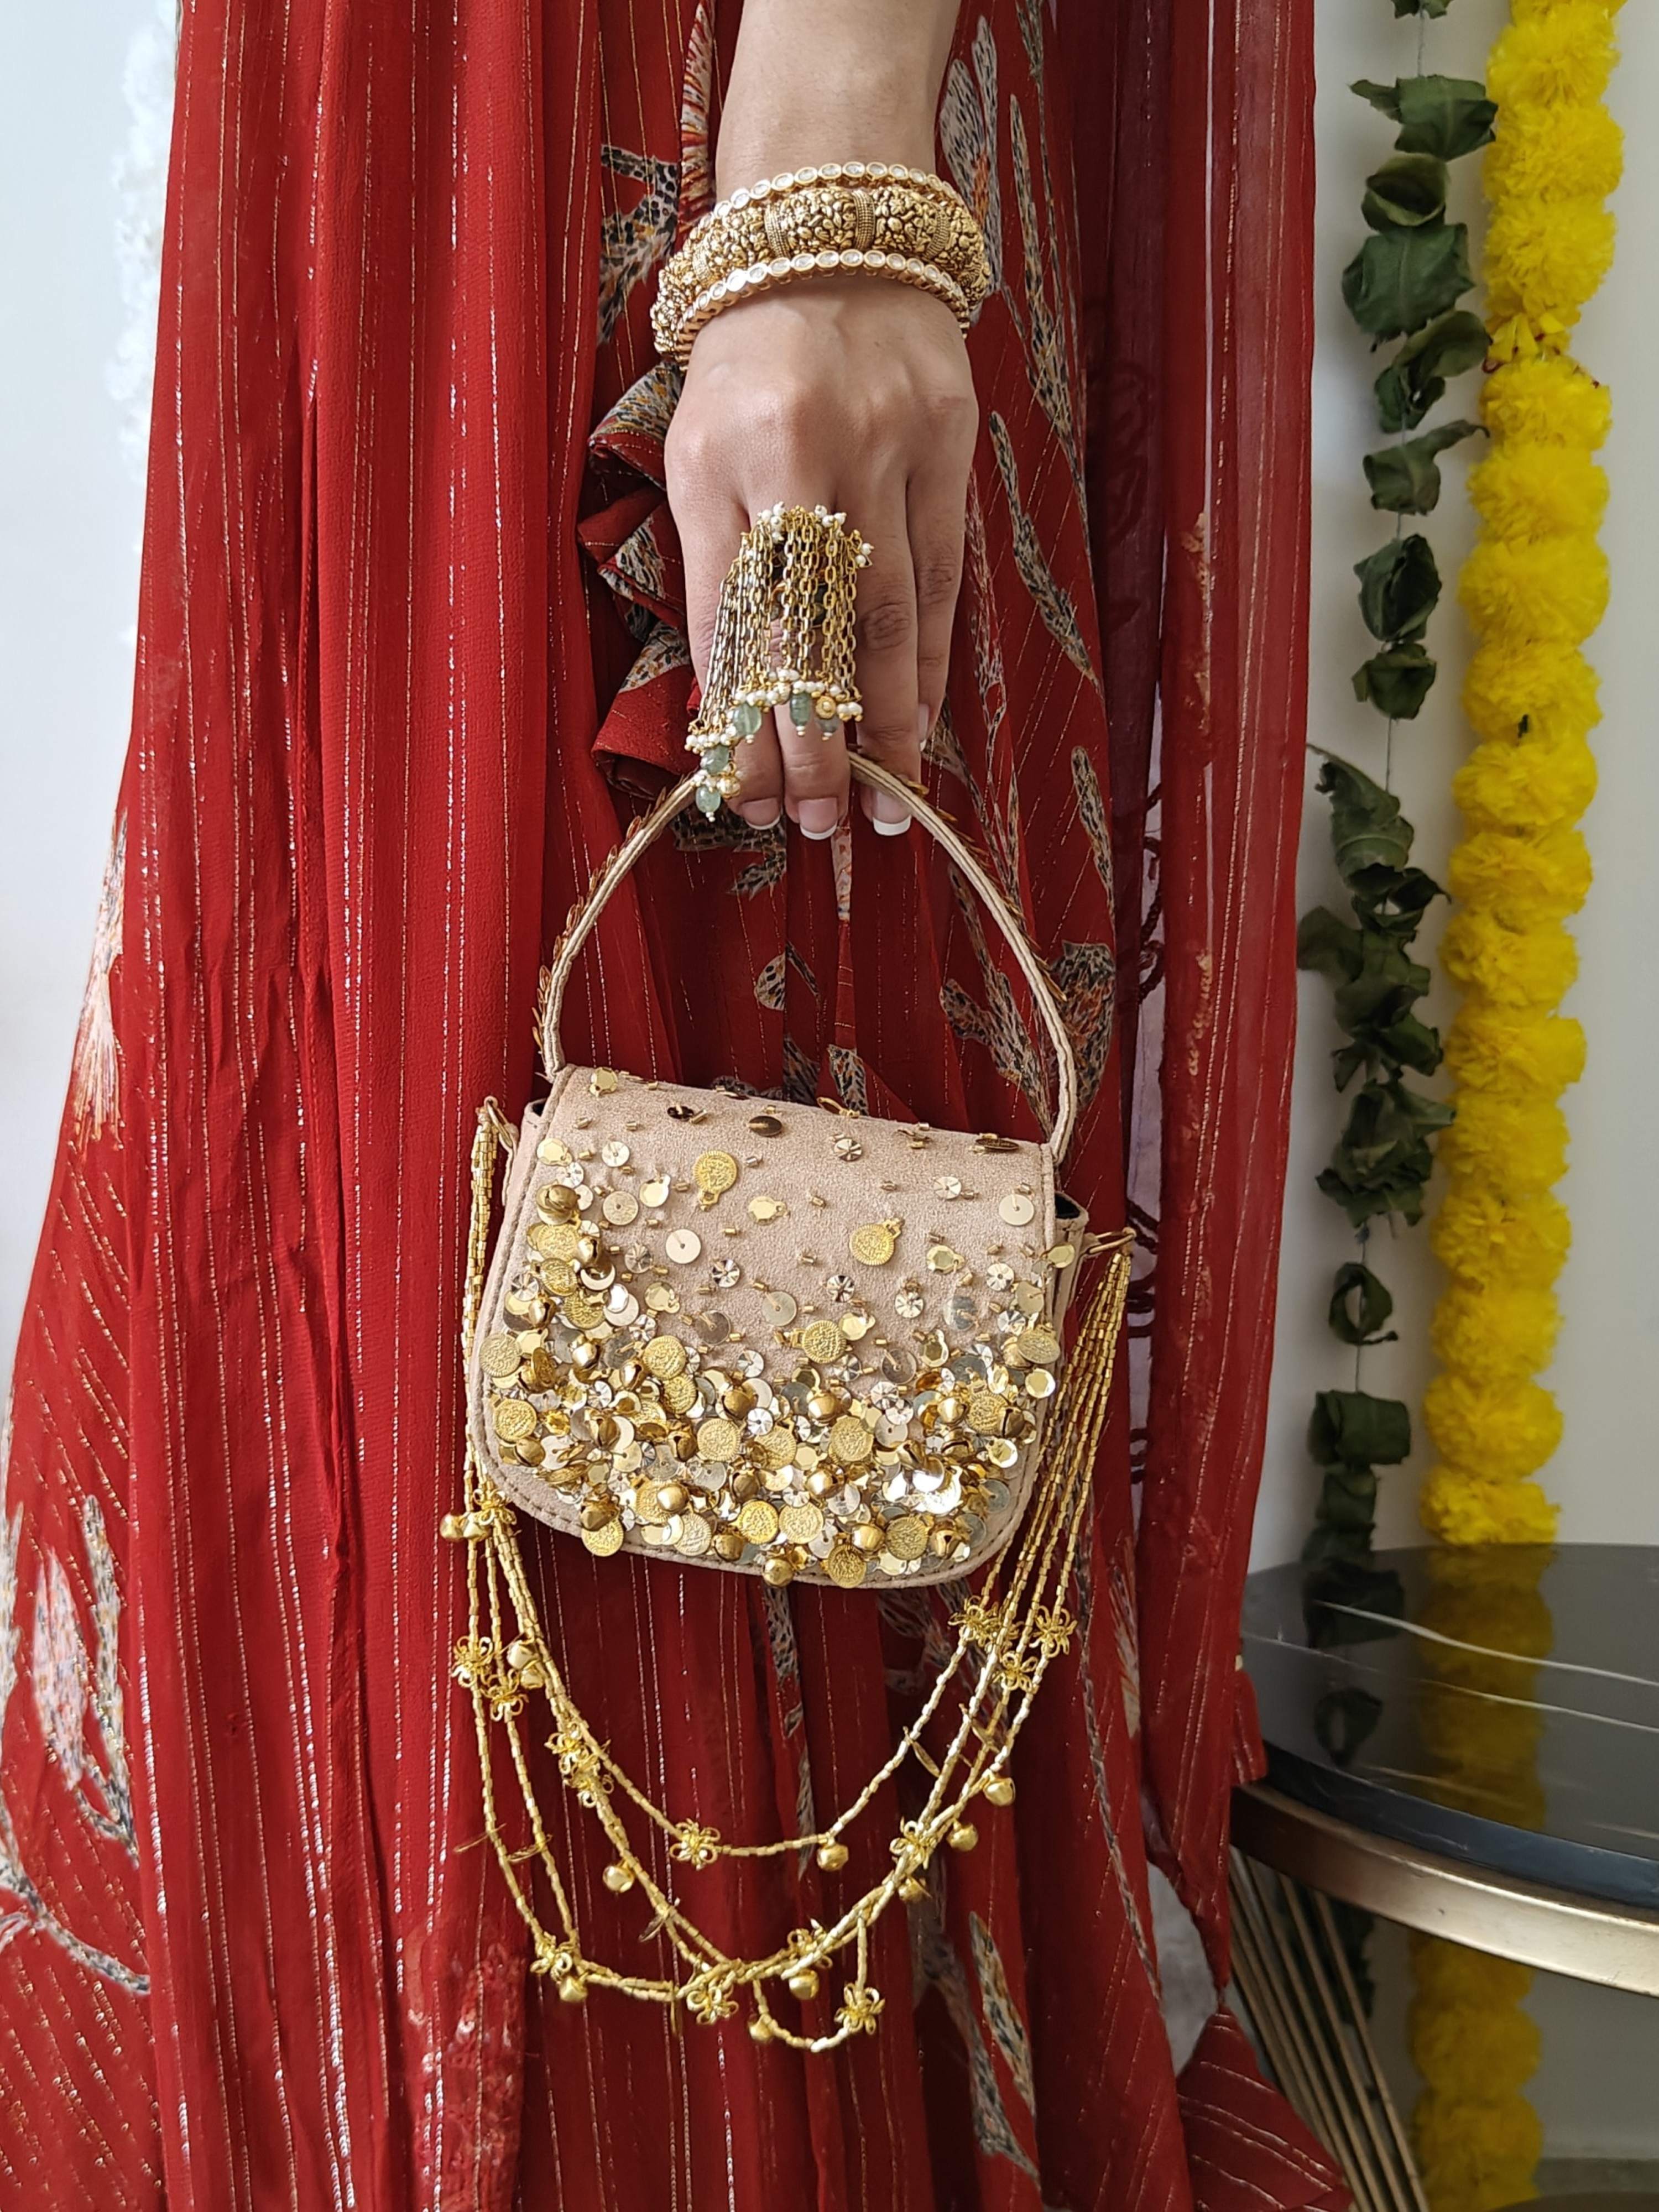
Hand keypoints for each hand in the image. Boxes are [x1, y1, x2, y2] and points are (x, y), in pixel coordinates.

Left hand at [665, 276, 976, 835]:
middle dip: (815, 746)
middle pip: (813, 635)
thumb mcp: (693, 455)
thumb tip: (731, 704)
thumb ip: (712, 569)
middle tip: (820, 827)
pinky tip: (928, 718)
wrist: (828, 230)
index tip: (742, 802)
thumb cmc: (744, 360)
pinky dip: (935, 658)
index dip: (738, 725)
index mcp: (721, 465)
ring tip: (890, 802)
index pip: (731, 628)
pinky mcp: (951, 443)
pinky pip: (945, 576)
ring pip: (893, 617)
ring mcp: (889, 450)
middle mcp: (806, 460)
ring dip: (890, 722)